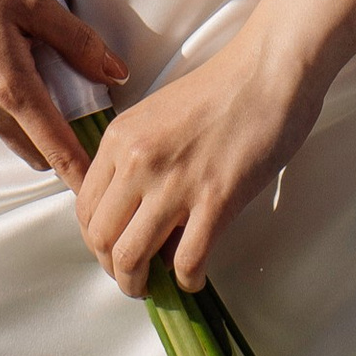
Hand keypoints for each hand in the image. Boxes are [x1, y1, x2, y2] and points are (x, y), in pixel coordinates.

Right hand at [0, 0, 126, 185]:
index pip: (56, 148)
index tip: (101, 196)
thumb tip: (117, 73)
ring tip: (72, 93)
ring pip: (19, 134)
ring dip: (44, 129)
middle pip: (39, 150)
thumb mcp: (33, 0)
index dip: (81, 175)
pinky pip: (1, 118)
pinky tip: (35, 71)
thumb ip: (77, 40)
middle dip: (67, 152)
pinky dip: (24, 112)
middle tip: (100, 130)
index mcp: (11, 88)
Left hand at [74, 26, 319, 299]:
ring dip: (139, 283)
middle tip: (133, 275)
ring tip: (156, 286)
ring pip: (131, 257)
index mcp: (121, 138)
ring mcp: (175, 183)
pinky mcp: (215, 201)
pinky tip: (195, 276)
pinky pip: (186, 261)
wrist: (270, 69)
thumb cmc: (225, 87)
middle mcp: (138, 162)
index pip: (85, 207)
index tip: (112, 249)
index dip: (95, 241)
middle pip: (101, 239)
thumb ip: (140, 158)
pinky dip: (187, 280)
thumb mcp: (159, 115)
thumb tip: (138, 212)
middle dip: (113, 268)